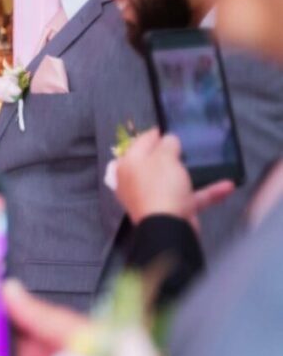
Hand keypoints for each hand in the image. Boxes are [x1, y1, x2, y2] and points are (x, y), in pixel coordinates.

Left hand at [116, 129, 233, 227]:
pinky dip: (207, 191)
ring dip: (195, 173)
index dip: (158, 133)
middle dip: (176, 154)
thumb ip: (167, 144)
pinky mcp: (171, 210)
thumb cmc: (160, 188)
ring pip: (176, 180)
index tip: (172, 127)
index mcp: (128, 165)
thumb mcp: (164, 157)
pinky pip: (191, 197)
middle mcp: (137, 181)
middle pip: (158, 161)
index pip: (141, 142)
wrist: (168, 227)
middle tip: (191, 144)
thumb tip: (169, 139)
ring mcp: (154, 196)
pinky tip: (226, 185)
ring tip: (210, 162)